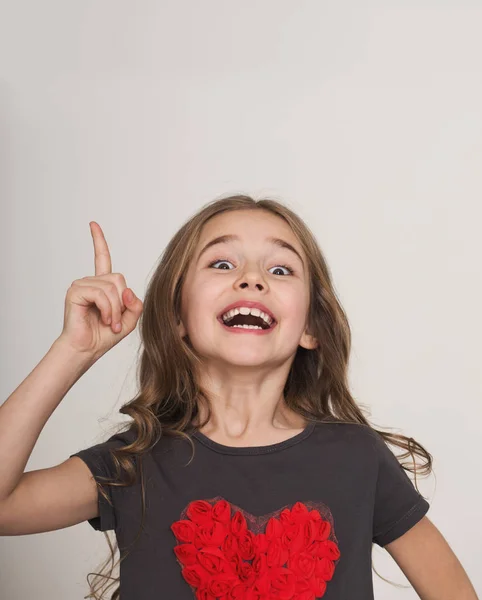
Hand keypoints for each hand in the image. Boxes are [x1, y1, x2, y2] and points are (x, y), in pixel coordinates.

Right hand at [57, 222, 142, 359]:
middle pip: (118, 278)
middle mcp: (90, 282)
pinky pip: (101, 294)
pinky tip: (101, 319)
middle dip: (122, 302)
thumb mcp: (129, 319)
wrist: (86, 349)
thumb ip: (135, 304)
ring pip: (112, 288)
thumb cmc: (104, 336)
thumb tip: (127, 290)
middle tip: (114, 320)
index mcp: (102, 285)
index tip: (93, 224)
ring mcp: (81, 285)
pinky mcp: (75, 291)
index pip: (102, 258)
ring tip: (108, 323)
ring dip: (114, 310)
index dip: (98, 241)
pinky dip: (107, 309)